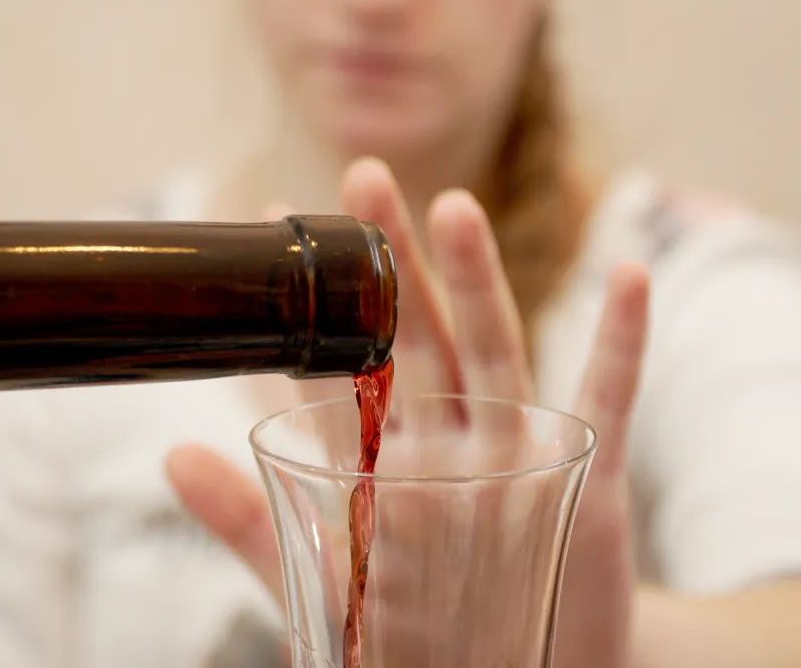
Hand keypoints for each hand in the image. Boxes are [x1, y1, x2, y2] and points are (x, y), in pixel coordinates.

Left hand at [167, 157, 647, 667]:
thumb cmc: (419, 634)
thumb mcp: (326, 578)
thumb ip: (252, 520)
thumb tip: (170, 455)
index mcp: (387, 463)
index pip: (340, 366)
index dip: (310, 302)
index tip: (276, 230)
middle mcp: (451, 443)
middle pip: (415, 334)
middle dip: (389, 262)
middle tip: (361, 179)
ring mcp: (517, 454)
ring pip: (494, 351)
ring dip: (477, 281)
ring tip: (454, 208)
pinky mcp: (584, 479)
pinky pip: (606, 400)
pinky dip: (621, 341)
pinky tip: (630, 274)